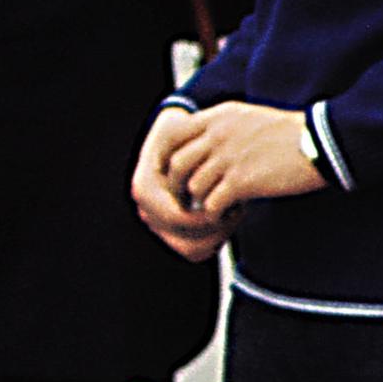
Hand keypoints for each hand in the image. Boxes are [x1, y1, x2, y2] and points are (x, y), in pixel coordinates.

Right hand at [131, 106, 232, 262]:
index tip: (230, 197)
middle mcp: (147, 210)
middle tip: (237, 209)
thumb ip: (186, 145)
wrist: (180, 139)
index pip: (177, 217)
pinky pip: (195, 251)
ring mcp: (158, 224)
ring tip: (233, 213)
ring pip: (192, 249)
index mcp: (145, 188)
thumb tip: (202, 164)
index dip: (206, 214)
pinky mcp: (171, 233)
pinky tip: (228, 218)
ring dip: (219, 235)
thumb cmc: (186, 132)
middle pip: (185, 238)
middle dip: (216, 227)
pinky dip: (216, 240)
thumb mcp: (184, 130)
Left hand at [163, 101, 324, 222]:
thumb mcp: (249, 118)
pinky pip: (212, 205)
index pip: (172, 135)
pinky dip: (218, 214)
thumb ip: (221, 129)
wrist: (323, 142)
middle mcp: (218, 134)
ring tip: (220, 206)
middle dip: (180, 187)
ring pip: (194, 188)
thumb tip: (200, 151)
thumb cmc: (290, 134)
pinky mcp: (242, 181)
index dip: (165, 159)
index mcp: (219, 116)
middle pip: (177, 166)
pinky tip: (233, 212)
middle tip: (191, 199)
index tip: (171, 173)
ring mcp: (228, 157)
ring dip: (203, 202)